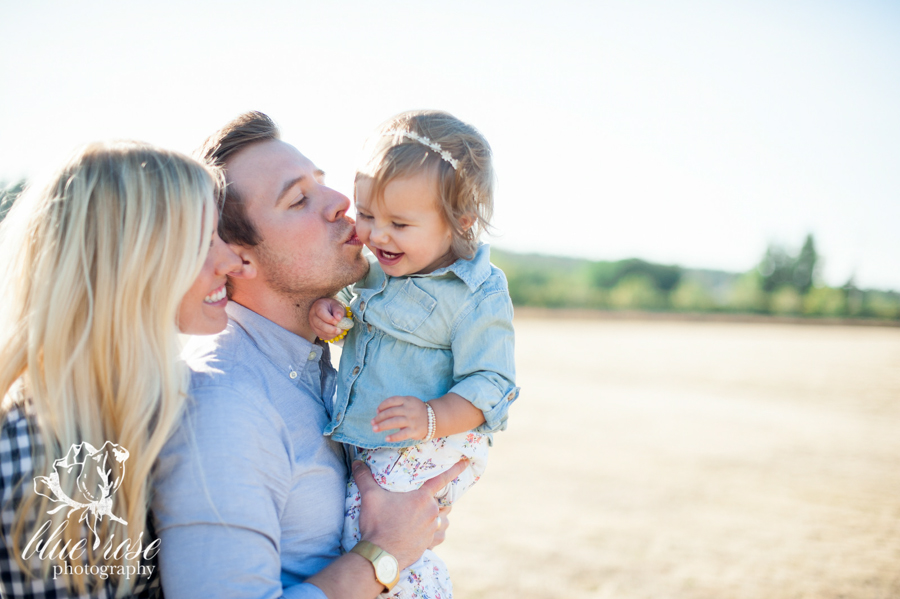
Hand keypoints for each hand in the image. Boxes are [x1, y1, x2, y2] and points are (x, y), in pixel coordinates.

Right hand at [309, 297, 344, 340]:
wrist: (327, 310)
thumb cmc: (332, 307)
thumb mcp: (337, 305)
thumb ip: (338, 310)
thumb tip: (338, 318)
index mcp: (318, 306)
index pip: (320, 313)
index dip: (329, 319)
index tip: (337, 322)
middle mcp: (313, 315)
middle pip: (319, 324)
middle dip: (330, 329)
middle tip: (339, 330)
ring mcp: (312, 324)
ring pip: (319, 331)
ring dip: (330, 334)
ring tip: (339, 331)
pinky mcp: (315, 330)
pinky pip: (321, 336)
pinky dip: (329, 336)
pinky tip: (335, 333)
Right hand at [353, 459, 467, 568]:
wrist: (381, 555)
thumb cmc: (377, 524)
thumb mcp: (369, 497)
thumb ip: (364, 477)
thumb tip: (357, 461)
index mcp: (421, 498)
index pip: (442, 479)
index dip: (454, 469)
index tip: (465, 463)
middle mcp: (431, 512)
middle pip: (441, 501)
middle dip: (435, 499)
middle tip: (423, 500)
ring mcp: (432, 529)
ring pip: (443, 518)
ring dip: (439, 516)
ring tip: (428, 515)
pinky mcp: (429, 543)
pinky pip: (440, 535)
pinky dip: (437, 533)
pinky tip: (430, 533)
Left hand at [372, 396, 427, 441]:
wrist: (434, 419)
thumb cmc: (416, 410)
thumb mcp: (409, 402)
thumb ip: (397, 405)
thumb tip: (379, 412)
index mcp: (408, 400)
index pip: (392, 400)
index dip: (383, 405)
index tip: (377, 411)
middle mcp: (409, 409)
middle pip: (391, 412)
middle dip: (379, 417)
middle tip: (372, 422)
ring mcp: (412, 420)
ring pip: (394, 422)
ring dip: (382, 426)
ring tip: (374, 429)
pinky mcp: (414, 431)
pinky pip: (402, 434)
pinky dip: (393, 436)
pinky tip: (386, 438)